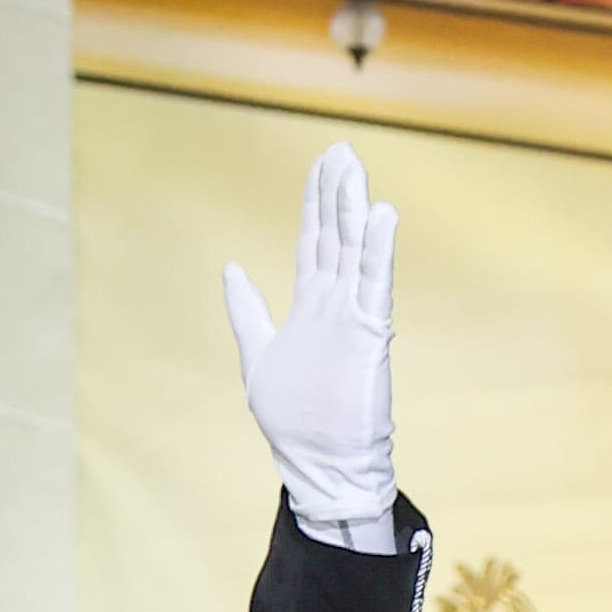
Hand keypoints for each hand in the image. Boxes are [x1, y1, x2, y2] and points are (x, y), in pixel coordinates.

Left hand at [221, 144, 396, 542]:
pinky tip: (381, 215)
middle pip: (335, 235)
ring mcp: (352, 316)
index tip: (320, 166)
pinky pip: (374, 285)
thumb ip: (246, 311)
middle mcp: (333, 304)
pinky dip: (377, 250)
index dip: (315, 204)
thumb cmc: (294, 419)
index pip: (313, 242)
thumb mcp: (257, 355)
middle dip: (336, 193)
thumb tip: (230, 267)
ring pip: (355, 250)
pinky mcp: (367, 334)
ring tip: (355, 168)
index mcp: (309, 306)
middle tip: (340, 149)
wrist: (320, 462)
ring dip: (355, 208)